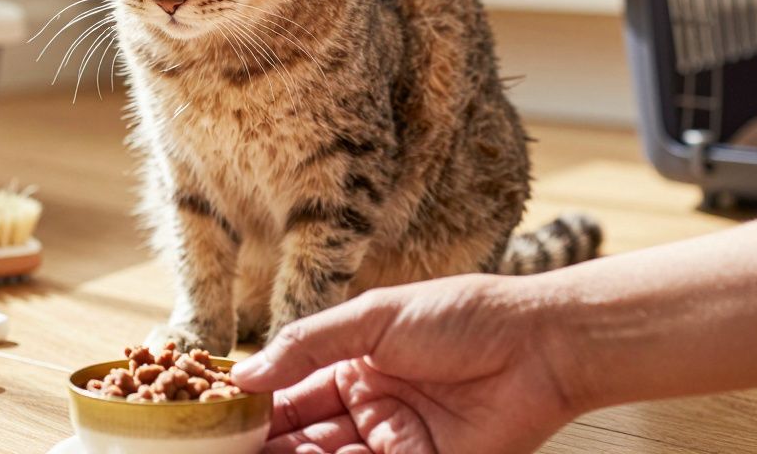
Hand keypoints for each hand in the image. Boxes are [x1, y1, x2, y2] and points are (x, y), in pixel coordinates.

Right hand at [232, 274, 577, 453]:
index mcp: (353, 364)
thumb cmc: (459, 316)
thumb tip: (243, 373)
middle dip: (265, 442)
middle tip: (227, 447)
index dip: (255, 404)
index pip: (290, 390)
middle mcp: (368, 407)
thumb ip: (306, 345)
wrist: (539, 345)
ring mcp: (394, 443)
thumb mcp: (371, 317)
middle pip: (302, 434)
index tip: (217, 414)